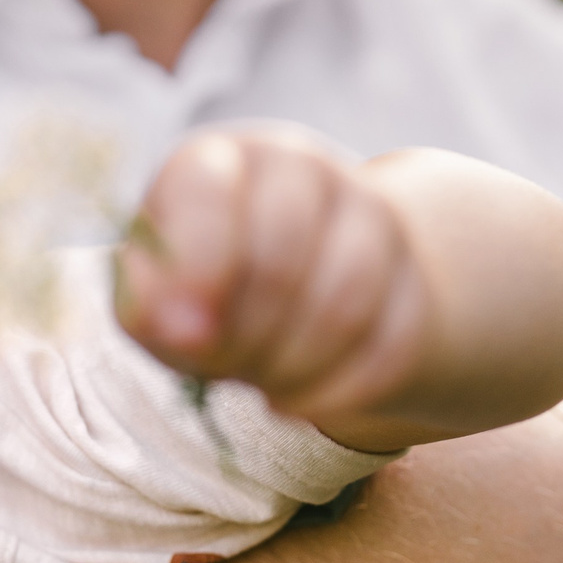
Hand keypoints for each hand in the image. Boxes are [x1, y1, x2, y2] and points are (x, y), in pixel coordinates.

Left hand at [116, 127, 424, 435]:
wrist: (285, 296)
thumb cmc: (198, 292)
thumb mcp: (153, 298)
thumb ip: (151, 306)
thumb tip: (182, 329)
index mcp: (216, 160)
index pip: (209, 191)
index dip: (198, 268)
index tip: (185, 335)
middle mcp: (297, 165)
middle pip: (281, 254)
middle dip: (246, 334)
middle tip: (225, 369)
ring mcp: (367, 210)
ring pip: (346, 300)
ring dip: (295, 367)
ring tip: (262, 386)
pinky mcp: (412, 272)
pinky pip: (392, 343)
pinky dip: (340, 391)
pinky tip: (301, 402)